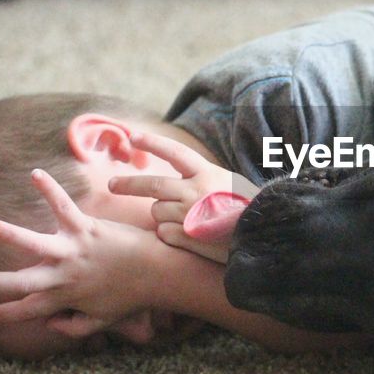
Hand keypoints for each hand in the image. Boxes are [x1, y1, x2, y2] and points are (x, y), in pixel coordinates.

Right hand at [0, 168, 157, 337]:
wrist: (158, 272)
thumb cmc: (131, 296)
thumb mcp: (102, 320)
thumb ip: (74, 327)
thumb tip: (48, 326)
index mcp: (67, 298)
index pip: (29, 309)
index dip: (5, 314)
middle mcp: (65, 276)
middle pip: (23, 282)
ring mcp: (74, 251)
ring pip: (35, 243)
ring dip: (10, 235)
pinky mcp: (87, 228)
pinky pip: (64, 207)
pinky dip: (49, 190)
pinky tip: (34, 174)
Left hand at [109, 132, 256, 261]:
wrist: (262, 237)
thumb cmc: (249, 210)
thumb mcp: (229, 184)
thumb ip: (203, 179)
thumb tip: (179, 179)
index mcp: (207, 174)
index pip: (174, 153)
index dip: (153, 143)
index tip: (133, 136)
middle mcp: (194, 191)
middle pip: (152, 185)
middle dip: (127, 183)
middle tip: (111, 184)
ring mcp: (187, 214)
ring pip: (157, 211)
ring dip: (164, 215)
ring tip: (188, 221)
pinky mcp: (184, 236)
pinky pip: (163, 232)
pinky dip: (170, 234)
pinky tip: (189, 236)